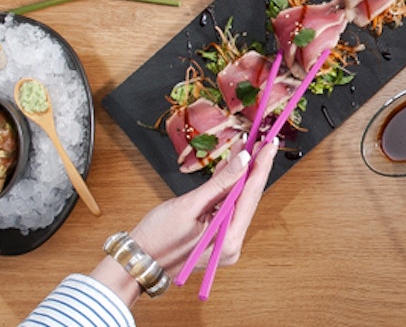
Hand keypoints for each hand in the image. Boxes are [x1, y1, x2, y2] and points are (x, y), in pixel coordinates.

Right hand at [91, 139, 277, 306]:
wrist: (136, 263)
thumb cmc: (156, 239)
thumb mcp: (189, 206)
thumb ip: (220, 183)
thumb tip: (244, 160)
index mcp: (228, 241)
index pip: (251, 196)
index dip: (261, 167)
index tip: (269, 145)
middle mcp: (232, 244)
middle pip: (248, 198)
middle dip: (253, 168)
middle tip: (262, 142)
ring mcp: (224, 242)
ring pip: (237, 201)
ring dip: (240, 174)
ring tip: (246, 147)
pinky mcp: (216, 237)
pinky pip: (227, 207)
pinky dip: (228, 187)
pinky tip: (231, 166)